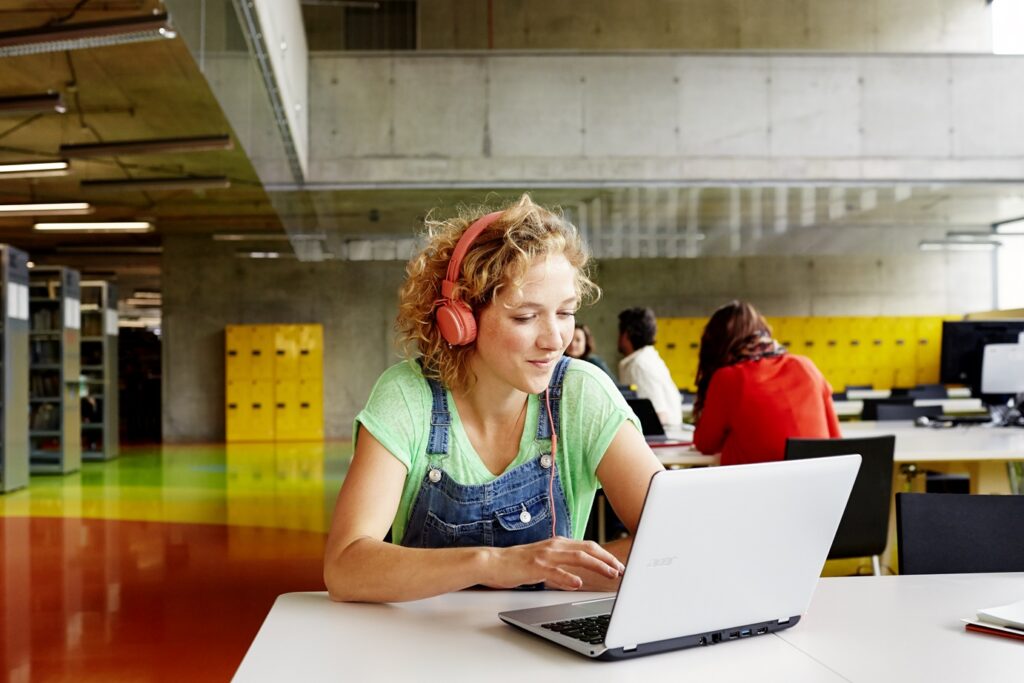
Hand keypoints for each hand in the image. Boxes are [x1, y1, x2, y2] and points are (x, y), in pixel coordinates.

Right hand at [483, 538, 624, 590]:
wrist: (493, 562)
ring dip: (596, 566)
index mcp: (558, 543)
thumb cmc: (518, 563)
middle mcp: (554, 546)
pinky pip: (555, 571)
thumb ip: (561, 565)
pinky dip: (568, 577)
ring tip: (610, 574)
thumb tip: (578, 577)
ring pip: (577, 558)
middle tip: (621, 570)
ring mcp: (545, 555)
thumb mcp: (544, 561)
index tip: (618, 565)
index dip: (605, 555)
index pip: (588, 546)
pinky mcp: (535, 566)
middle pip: (588, 549)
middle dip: (607, 559)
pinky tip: (578, 584)